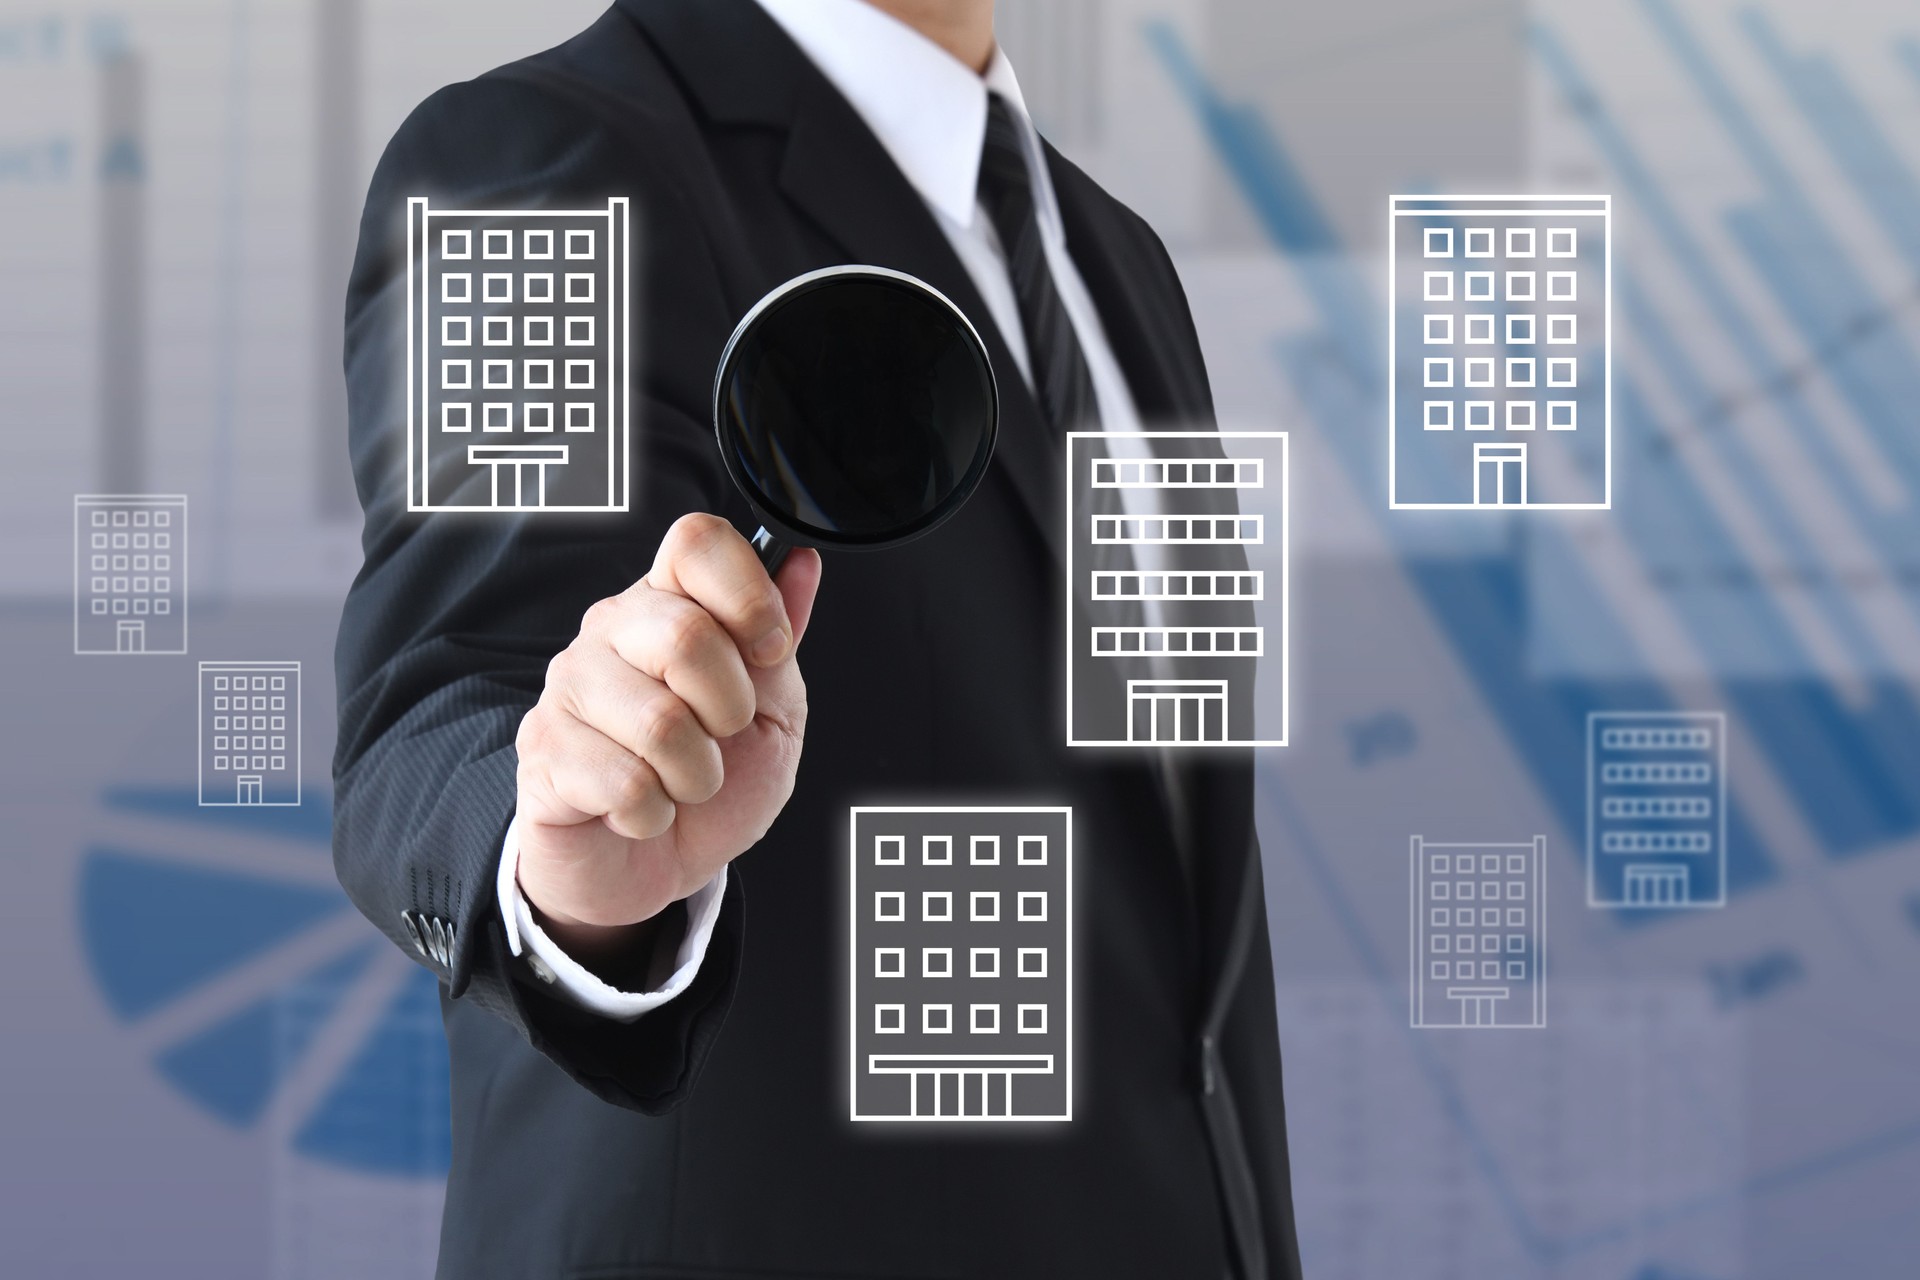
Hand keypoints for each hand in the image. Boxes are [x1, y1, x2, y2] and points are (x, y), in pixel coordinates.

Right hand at [513, 513, 822, 965]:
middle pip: (685, 634)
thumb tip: (801, 562)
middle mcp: (610, 631)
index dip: (748, 596)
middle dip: (731, 709)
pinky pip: (625, 783)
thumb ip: (780, 640)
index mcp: (671, 605)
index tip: (769, 651)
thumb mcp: (772, 714)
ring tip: (680, 782)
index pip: (696, 543)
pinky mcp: (543, 751)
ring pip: (659, 722)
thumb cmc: (713, 785)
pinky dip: (653, 812)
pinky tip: (640, 809)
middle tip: (721, 738)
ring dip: (696, 775)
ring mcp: (569, 688)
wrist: (652, 867)